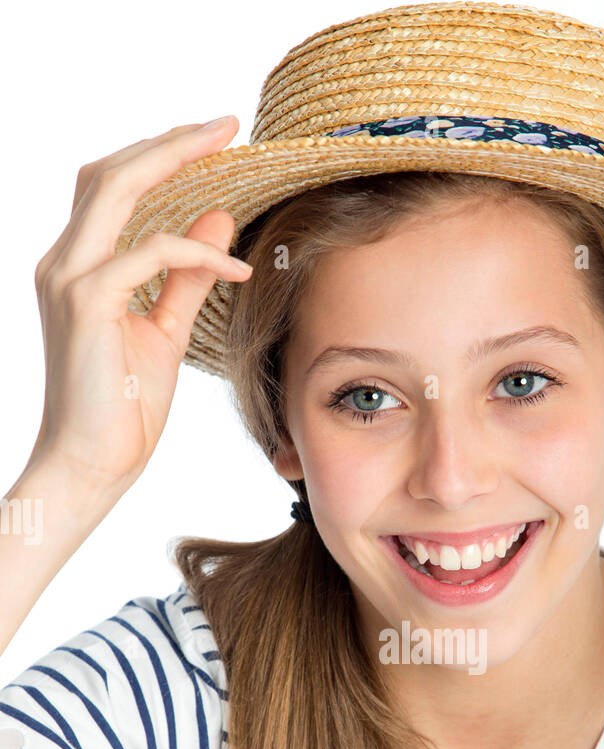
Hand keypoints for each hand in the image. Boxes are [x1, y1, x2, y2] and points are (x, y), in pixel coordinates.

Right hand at [31, 117, 252, 489]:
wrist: (91, 465)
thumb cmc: (123, 408)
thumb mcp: (166, 333)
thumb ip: (188, 278)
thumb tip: (217, 219)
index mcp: (78, 265)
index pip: (113, 186)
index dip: (160, 156)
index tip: (214, 139)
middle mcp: (64, 262)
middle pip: (111, 170)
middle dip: (170, 141)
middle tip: (226, 124)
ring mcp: (70, 279)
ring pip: (117, 189)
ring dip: (174, 162)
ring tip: (226, 151)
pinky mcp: (87, 304)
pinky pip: (148, 255)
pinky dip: (195, 254)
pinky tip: (235, 270)